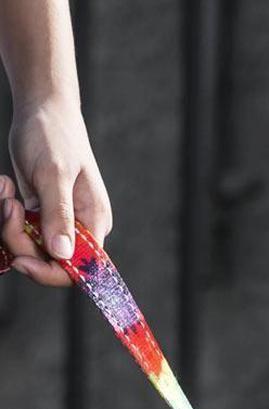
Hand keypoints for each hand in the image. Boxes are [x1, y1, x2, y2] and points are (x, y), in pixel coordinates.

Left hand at [3, 97, 110, 285]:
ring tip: (5, 189)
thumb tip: (63, 255)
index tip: (21, 261)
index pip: (80, 268)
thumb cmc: (54, 136)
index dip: (52, 272)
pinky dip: (6, 213)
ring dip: (9, 224)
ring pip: (31, 245)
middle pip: (49, 259)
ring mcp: (59, 221)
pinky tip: (6, 186)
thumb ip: (59, 216)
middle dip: (20, 240)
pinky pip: (21, 228)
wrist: (43, 109)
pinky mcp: (41, 212)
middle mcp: (80, 227)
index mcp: (94, 223)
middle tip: (7, 204)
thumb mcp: (54, 175)